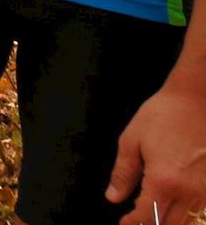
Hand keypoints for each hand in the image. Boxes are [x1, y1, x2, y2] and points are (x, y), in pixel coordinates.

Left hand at [107, 79, 205, 223]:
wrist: (198, 98)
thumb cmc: (163, 115)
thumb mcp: (132, 141)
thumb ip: (123, 173)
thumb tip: (113, 197)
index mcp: (164, 181)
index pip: (147, 216)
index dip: (132, 223)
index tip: (123, 223)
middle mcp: (189, 191)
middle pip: (170, 224)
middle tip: (136, 220)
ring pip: (189, 219)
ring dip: (169, 220)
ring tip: (152, 213)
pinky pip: (201, 207)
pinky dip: (186, 211)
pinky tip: (172, 203)